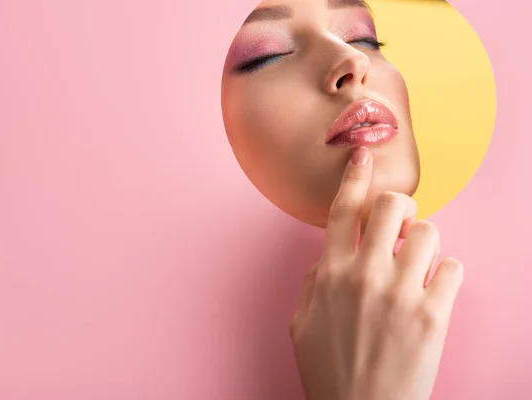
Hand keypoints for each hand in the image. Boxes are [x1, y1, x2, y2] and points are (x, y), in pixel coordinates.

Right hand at [290, 147, 463, 399]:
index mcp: (330, 274)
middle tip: (397, 227)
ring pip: (428, 231)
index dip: (355, 176)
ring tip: (416, 265)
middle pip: (394, 206)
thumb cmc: (329, 370)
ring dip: (423, 243)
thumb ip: (314, 280)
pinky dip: (445, 274)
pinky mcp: (434, 315)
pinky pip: (453, 267)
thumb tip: (330, 254)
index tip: (364, 156)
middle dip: (399, 209)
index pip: (344, 210)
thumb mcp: (302, 322)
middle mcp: (366, 276)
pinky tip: (432, 291)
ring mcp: (402, 294)